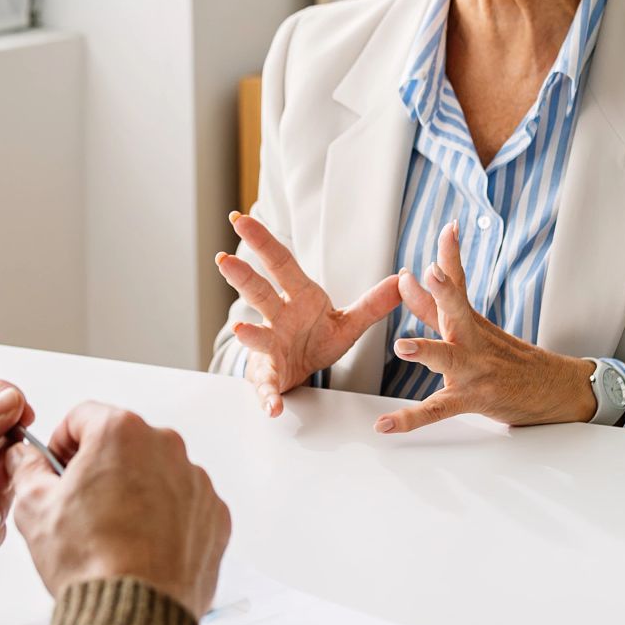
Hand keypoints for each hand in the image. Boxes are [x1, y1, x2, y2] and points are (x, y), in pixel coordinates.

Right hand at [6, 402, 230, 618]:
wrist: (134, 614)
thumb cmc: (92, 562)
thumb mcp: (35, 508)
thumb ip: (27, 470)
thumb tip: (26, 459)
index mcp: (121, 433)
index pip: (83, 416)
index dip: (62, 442)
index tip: (58, 466)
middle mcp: (165, 448)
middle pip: (124, 444)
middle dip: (101, 468)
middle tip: (82, 506)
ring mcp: (195, 482)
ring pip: (156, 473)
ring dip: (136, 492)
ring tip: (113, 533)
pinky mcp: (214, 515)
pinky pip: (184, 504)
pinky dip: (166, 518)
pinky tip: (142, 546)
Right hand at [217, 211, 402, 415]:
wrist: (300, 371)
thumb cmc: (316, 338)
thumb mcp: (348, 322)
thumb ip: (373, 304)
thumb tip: (401, 280)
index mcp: (297, 297)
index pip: (279, 263)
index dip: (262, 241)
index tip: (241, 219)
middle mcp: (277, 317)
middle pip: (258, 293)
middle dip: (241, 277)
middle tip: (223, 259)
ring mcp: (270, 346)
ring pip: (256, 337)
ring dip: (248, 335)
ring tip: (239, 331)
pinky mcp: (270, 376)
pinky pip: (267, 386)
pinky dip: (268, 395)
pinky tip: (273, 405)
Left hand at [378, 221, 598, 433]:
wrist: (555, 390)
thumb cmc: (509, 357)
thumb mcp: (474, 327)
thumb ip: (434, 305)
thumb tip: (405, 278)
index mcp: (471, 320)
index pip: (459, 282)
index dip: (451, 255)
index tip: (448, 228)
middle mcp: (472, 340)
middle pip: (457, 310)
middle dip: (444, 291)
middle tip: (432, 272)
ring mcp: (473, 369)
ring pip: (448, 358)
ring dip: (426, 351)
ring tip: (402, 347)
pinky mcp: (472, 398)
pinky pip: (436, 410)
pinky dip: (409, 418)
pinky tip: (385, 424)